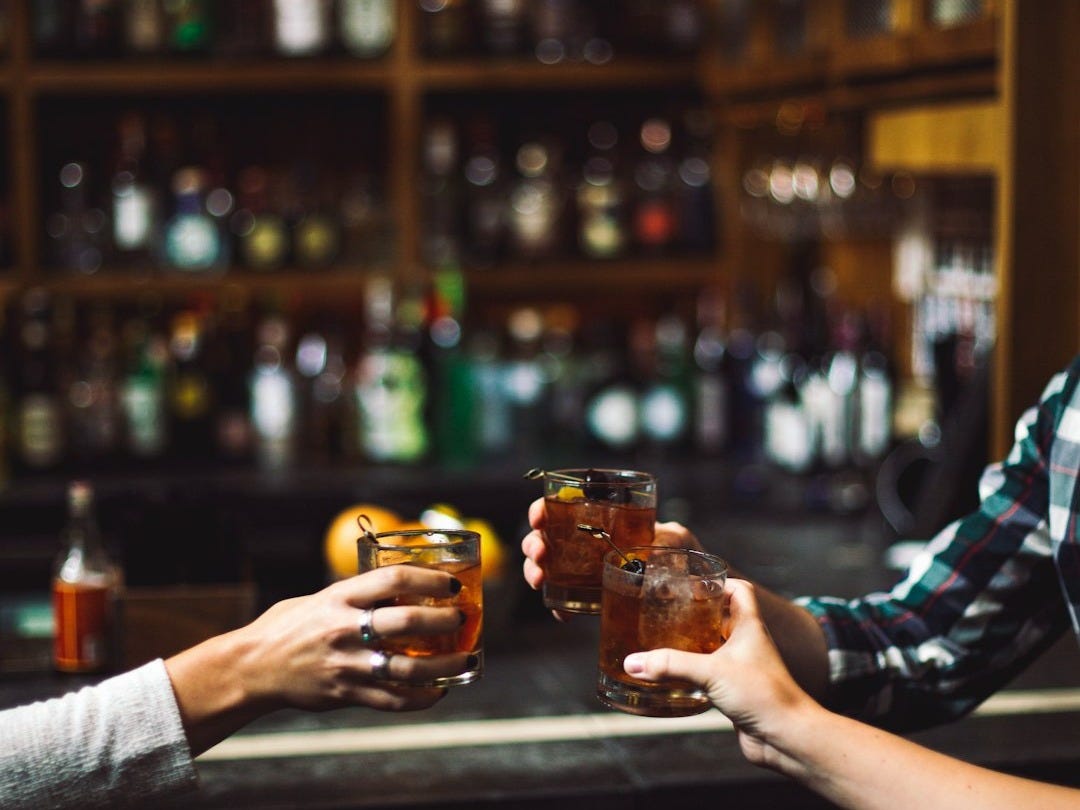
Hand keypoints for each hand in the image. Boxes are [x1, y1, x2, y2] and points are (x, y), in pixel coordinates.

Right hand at [166, 567, 468, 754]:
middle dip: (444, 621)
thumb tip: (400, 587)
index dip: (429, 580)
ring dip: (445, 664)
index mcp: (339, 598)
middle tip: (464, 618)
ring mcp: (346, 665)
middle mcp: (345, 629)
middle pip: (407, 623)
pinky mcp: (346, 693)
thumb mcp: (320, 598)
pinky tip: (440, 690)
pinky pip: (393, 699)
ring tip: (468, 659)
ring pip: (408, 668)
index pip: (393, 580)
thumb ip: (356, 595)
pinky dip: (422, 697)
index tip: (451, 583)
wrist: (252, 667)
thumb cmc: (289, 626)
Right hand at [520, 497, 704, 619]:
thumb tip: (654, 549)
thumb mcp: (676, 537)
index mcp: (602, 519)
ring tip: (539, 579)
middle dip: (534, 543)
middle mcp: (587, 543)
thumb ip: (667, 537)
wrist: (694, 587)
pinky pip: (566, 600)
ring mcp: (586, 570)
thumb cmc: (684, 553)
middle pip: (546, 537)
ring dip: (535, 570)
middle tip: (540, 553)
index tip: (539, 518)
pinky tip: (562, 614)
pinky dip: (558, 606)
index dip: (543, 509)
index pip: (563, 508)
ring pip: (547, 566)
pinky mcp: (591, 597)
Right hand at [622, 578, 819, 767]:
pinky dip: (693, 672)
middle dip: (697, 613)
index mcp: (749, 626)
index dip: (718, 582)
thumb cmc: (764, 695)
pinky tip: (673, 677)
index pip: (738, 590)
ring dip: (693, 643)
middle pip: (721, 617)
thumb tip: (634, 662)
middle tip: (668, 611)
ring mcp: (742, 667)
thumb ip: (670, 665)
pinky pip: (711, 674)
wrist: (786, 736)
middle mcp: (747, 643)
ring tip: (664, 640)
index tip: (691, 583)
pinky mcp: (735, 690)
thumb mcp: (711, 672)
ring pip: (715, 647)